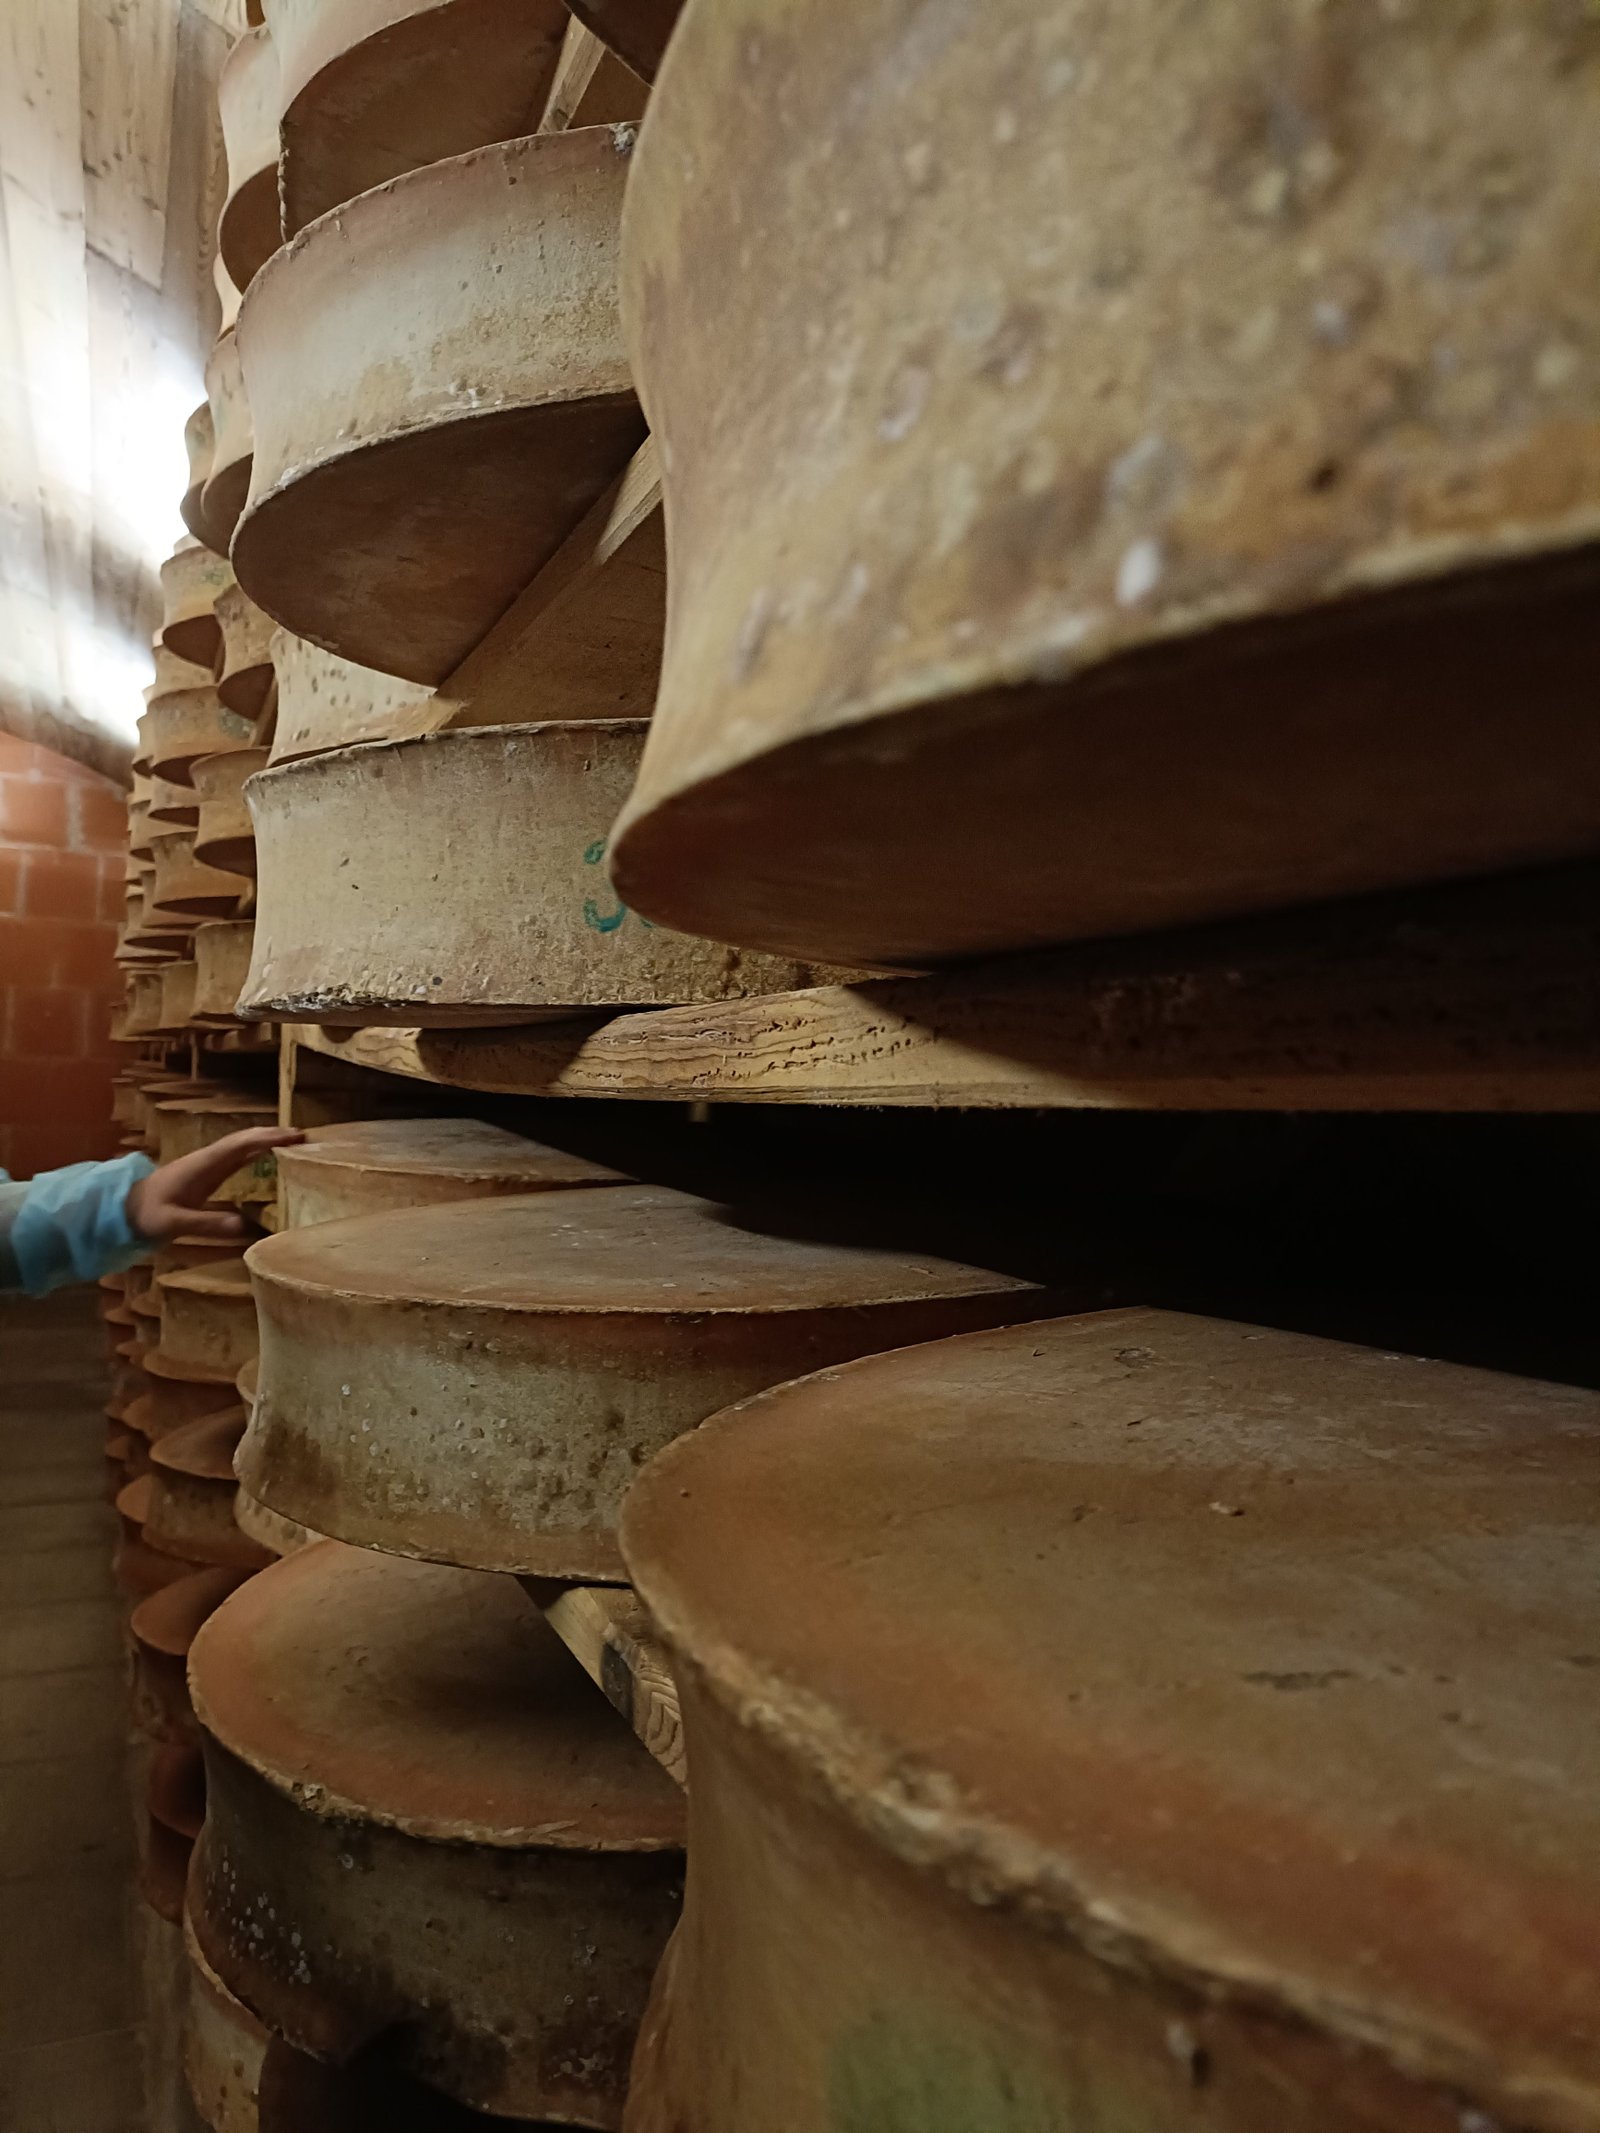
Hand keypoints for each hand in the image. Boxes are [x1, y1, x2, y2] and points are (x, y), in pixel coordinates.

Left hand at [125, 1126, 304, 1244]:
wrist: (123, 1209)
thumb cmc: (147, 1215)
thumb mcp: (175, 1223)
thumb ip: (207, 1223)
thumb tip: (245, 1225)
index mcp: (204, 1165)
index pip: (241, 1145)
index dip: (268, 1139)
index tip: (295, 1137)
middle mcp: (208, 1159)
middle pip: (245, 1139)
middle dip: (273, 1135)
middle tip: (304, 1136)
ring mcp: (207, 1164)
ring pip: (242, 1145)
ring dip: (266, 1141)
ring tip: (294, 1142)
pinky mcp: (207, 1173)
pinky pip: (237, 1156)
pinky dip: (256, 1151)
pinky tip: (267, 1156)